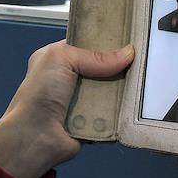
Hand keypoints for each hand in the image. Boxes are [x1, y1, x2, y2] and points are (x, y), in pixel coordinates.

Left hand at [0, 42, 134, 177]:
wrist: (35, 138)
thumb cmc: (38, 96)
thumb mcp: (61, 59)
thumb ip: (94, 55)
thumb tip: (127, 54)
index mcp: (56, 60)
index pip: (87, 45)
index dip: (106, 42)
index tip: (129, 39)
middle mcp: (68, 80)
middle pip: (103, 68)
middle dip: (119, 65)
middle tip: (140, 60)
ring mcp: (81, 101)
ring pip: (112, 90)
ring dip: (123, 88)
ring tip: (142, 80)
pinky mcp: (93, 121)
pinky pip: (114, 111)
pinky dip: (122, 109)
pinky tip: (134, 102)